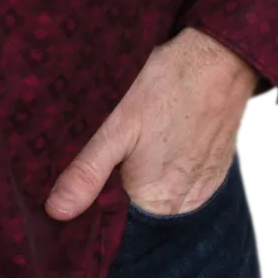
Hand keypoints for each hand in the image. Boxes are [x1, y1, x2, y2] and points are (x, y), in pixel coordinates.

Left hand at [45, 27, 259, 220]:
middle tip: (117, 148)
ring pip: (164, 192)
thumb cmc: (169, 86)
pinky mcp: (217, 171)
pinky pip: (186, 180)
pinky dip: (172, 166)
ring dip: (149, 175)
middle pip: (142, 208)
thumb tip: (56, 210)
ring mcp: (204, 188)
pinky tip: (163, 139)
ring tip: (142, 141)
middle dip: (124, 185)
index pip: (119, 219)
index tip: (93, 174)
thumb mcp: (119, 125)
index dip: (100, 199)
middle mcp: (183, 205)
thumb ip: (88, 171)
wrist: (221, 58)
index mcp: (155, 202)